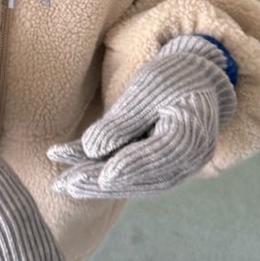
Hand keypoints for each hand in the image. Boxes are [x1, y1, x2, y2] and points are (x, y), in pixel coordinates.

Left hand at [48, 35, 236, 197]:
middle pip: (141, 177)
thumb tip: (92, 149)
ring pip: (132, 180)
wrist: (197, 78)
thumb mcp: (149, 88)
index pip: (160, 157)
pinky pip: (128, 172)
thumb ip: (124, 120)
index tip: (103, 177)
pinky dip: (101, 171)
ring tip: (63, 184)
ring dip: (96, 182)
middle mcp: (188, 161)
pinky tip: (73, 170)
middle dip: (101, 181)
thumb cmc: (175, 76)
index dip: (131, 167)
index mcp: (194, 137)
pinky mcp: (158, 165)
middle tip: (67, 184)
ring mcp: (174, 168)